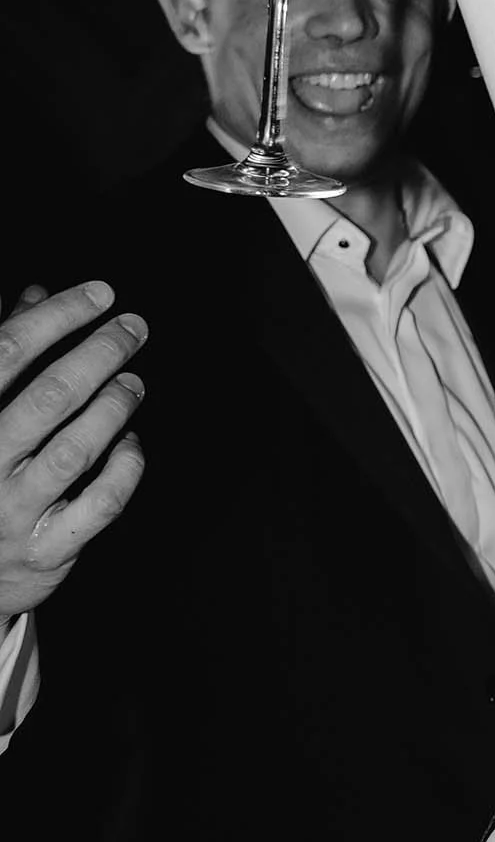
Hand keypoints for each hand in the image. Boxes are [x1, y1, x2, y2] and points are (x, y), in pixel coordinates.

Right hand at [0, 280, 146, 618]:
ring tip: (134, 383)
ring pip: (75, 450)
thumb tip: (34, 293)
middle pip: (49, 397)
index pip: (7, 351)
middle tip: (134, 328)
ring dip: (114, 407)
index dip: (58, 315)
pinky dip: (126, 468)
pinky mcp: (44, 548)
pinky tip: (131, 444)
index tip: (101, 293)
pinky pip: (100, 504)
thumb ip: (3, 354)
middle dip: (100, 354)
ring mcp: (11, 509)